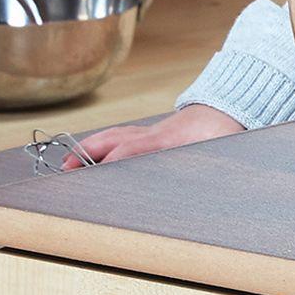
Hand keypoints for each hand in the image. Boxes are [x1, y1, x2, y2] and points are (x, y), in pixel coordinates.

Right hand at [64, 103, 241, 164]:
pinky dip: (104, 143)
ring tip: (70, 165)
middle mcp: (153, 133)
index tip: (94, 173)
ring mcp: (150, 130)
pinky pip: (122, 135)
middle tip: (66, 169)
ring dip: (90, 148)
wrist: (229, 105)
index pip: (131, 149)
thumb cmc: (225, 130)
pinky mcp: (152, 131)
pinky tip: (93, 154)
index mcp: (168, 140)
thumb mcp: (220, 151)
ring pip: (114, 136)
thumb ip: (206, 169)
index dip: (111, 161)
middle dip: (87, 153)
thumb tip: (202, 189)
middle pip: (113, 140)